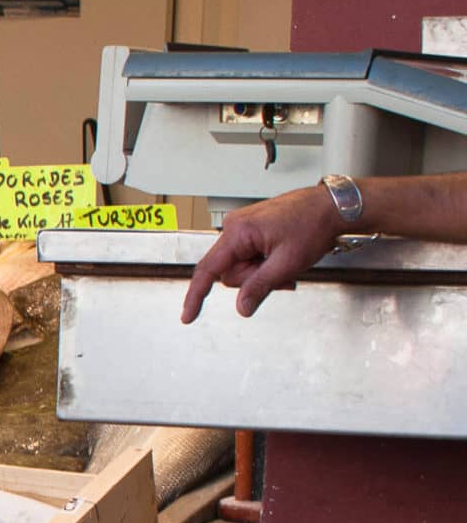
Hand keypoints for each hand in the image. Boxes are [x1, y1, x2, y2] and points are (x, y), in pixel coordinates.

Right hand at [181, 185, 344, 321]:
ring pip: (241, 266)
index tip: (188, 315)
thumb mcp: (288, 263)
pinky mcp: (252, 229)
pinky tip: (282, 257)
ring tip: (287, 264)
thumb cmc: (315, 224)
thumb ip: (260, 286)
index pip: (208, 270)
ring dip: (263, 272)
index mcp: (238, 231)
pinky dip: (265, 264)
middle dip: (254, 279)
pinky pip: (249, 256)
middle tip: (283, 275)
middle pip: (230, 271)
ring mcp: (244, 226)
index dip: (196, 296)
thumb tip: (242, 307)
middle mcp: (235, 226)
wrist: (335, 207)